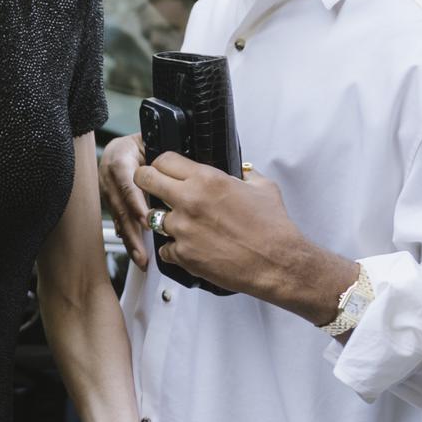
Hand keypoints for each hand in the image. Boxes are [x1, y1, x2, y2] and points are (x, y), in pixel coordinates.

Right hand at [99, 134, 150, 268]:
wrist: (124, 144)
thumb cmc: (144, 142)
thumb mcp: (153, 142)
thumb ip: (163, 159)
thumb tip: (181, 175)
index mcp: (120, 157)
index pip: (127, 182)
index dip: (135, 202)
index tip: (145, 219)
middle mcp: (109, 175)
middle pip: (120, 207)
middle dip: (132, 232)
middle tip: (143, 251)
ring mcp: (107, 189)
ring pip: (118, 218)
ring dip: (130, 240)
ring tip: (141, 258)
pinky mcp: (110, 200)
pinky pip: (119, 220)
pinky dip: (128, 237)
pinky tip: (135, 250)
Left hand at [136, 154, 349, 319]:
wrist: (276, 262)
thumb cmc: (272, 227)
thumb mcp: (262, 187)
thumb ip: (245, 175)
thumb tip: (240, 172)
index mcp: (207, 179)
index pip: (164, 160)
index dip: (161, 164)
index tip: (163, 170)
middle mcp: (189, 201)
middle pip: (145, 180)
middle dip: (146, 182)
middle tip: (153, 188)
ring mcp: (182, 229)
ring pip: (152, 218)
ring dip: (163, 220)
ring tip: (181, 224)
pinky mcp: (183, 254)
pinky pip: (164, 248)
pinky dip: (173, 248)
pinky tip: (190, 247)